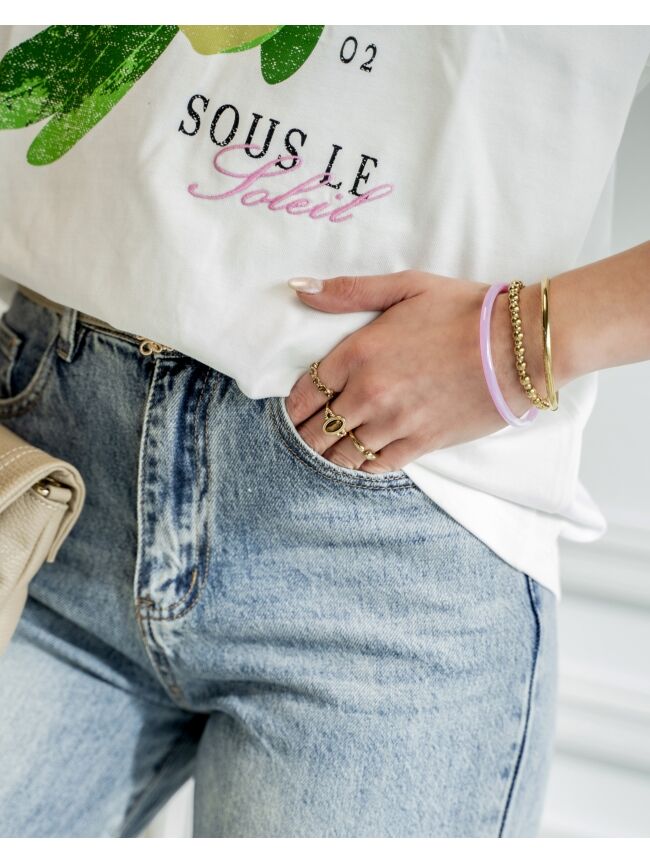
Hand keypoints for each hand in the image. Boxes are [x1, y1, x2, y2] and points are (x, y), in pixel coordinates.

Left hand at [284, 270, 548, 473]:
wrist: (518, 345)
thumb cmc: (464, 310)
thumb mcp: (405, 286)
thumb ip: (349, 291)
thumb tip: (298, 289)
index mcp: (358, 353)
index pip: (305, 392)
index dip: (294, 405)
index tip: (295, 410)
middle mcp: (368, 394)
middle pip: (316, 430)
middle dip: (305, 435)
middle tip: (305, 436)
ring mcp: (394, 423)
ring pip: (342, 455)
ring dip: (329, 455)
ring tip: (326, 452)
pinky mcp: (420, 443)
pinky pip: (376, 466)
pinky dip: (361, 466)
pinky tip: (359, 460)